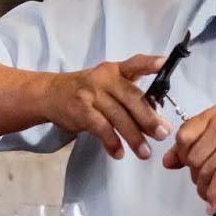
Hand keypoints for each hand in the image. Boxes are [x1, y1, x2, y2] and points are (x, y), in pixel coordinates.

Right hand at [43, 55, 169, 159]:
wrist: (51, 94)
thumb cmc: (87, 92)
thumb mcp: (109, 86)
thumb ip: (131, 100)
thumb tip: (157, 122)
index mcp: (116, 70)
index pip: (135, 63)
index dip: (150, 63)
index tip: (164, 63)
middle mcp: (105, 78)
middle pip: (131, 98)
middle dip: (149, 118)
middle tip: (162, 134)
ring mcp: (92, 93)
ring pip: (118, 117)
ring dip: (134, 137)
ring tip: (145, 152)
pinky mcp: (81, 110)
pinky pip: (101, 128)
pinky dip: (112, 142)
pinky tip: (119, 153)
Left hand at [162, 106, 215, 213]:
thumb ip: (191, 150)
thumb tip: (167, 160)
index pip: (183, 136)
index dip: (184, 157)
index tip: (194, 166)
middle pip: (193, 156)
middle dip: (197, 176)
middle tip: (208, 182)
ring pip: (206, 170)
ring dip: (207, 189)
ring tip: (214, 192)